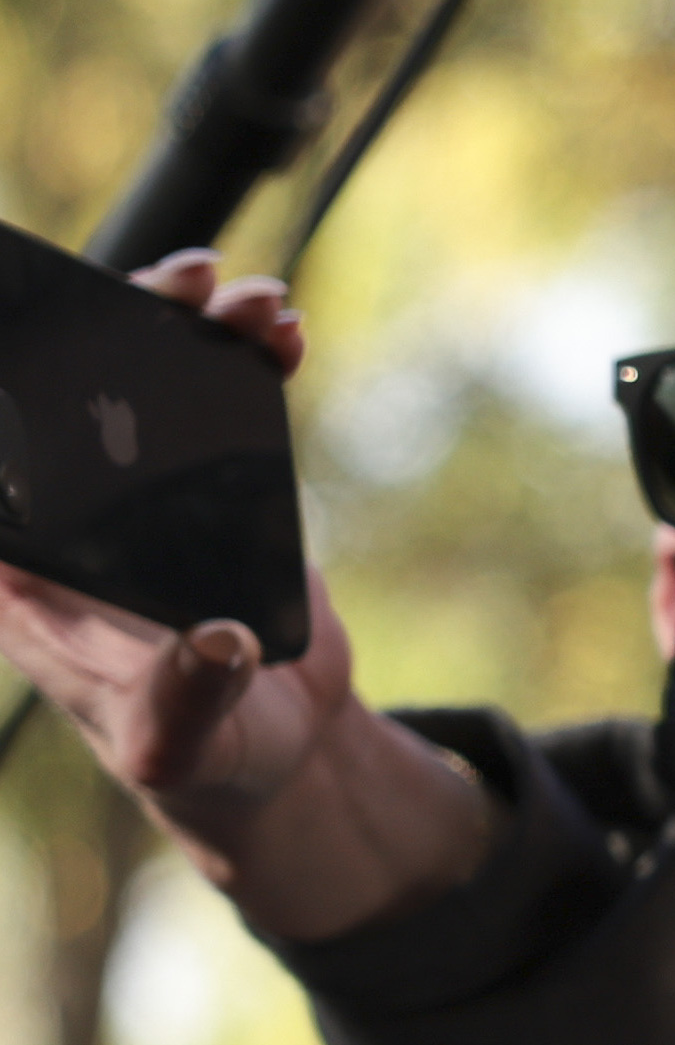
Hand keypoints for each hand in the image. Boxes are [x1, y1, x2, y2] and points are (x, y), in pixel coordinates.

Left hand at [0, 257, 494, 944]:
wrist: (275, 748)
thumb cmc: (199, 756)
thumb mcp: (177, 742)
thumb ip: (185, 697)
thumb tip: (222, 641)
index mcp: (22, 567)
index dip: (7, 389)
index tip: (27, 321)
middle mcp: (64, 512)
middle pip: (58, 391)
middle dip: (101, 322)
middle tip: (169, 288)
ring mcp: (131, 488)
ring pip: (133, 376)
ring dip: (177, 320)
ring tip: (238, 297)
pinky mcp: (202, 480)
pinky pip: (210, 397)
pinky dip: (240, 354)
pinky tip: (277, 333)